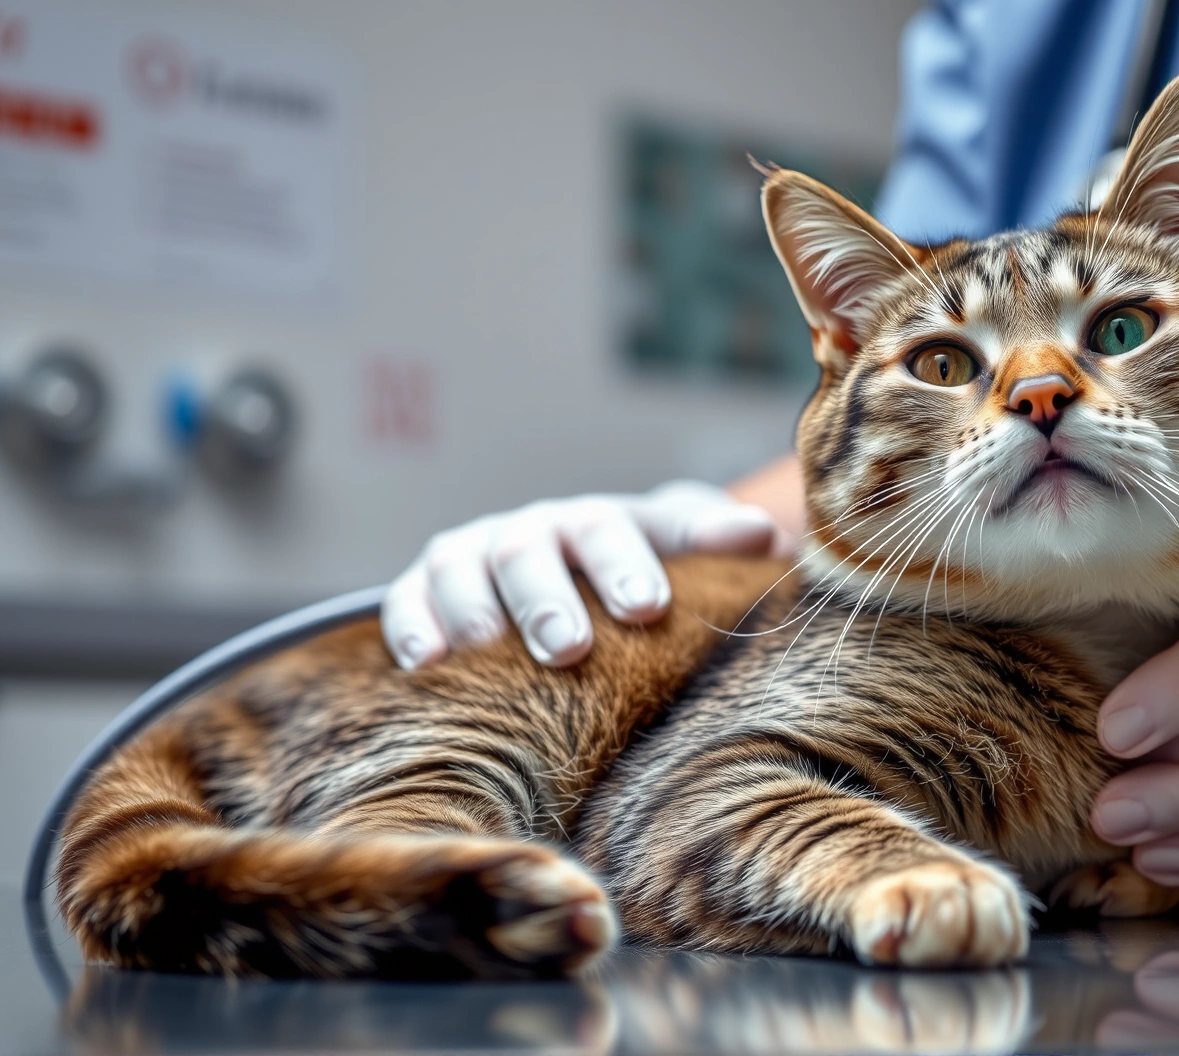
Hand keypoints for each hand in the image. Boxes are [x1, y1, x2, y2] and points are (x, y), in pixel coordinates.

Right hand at [382, 482, 781, 669]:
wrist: (565, 575)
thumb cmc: (636, 572)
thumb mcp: (678, 548)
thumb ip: (715, 539)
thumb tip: (764, 537)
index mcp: (596, 521)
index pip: (612, 531)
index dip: (627, 566)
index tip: (649, 607)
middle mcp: (530, 532)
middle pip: (531, 554)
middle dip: (548, 599)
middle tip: (569, 647)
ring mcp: (472, 557)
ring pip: (462, 569)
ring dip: (472, 608)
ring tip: (484, 649)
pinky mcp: (424, 590)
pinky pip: (407, 601)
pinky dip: (413, 625)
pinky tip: (423, 662)